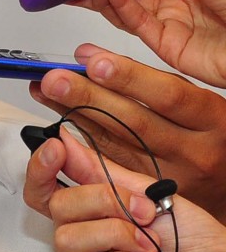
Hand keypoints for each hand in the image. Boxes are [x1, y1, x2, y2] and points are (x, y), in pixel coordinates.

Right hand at [24, 134, 225, 251]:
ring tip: (150, 248)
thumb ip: (98, 169)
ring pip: (68, 238)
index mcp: (87, 213)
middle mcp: (77, 241)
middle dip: (104, 201)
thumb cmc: (192, 240)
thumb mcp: (145, 192)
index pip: (42, 189)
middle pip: (56, 206)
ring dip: (119, 237)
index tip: (57, 147)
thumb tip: (62, 137)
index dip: (40, 166)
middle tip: (145, 214)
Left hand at [30, 47, 225, 221]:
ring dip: (72, 116)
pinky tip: (53, 123)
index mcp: (212, 119)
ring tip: (43, 92)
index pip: (169, 96)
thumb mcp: (195, 103)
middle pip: (135, 123)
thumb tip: (89, 56)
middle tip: (53, 79)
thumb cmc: (208, 136)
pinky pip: (106, 168)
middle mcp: (192, 151)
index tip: (93, 62)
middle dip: (89, 98)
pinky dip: (76, 143)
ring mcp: (170, 179)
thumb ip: (145, 79)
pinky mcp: (146, 195)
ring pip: (114, 146)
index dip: (129, 78)